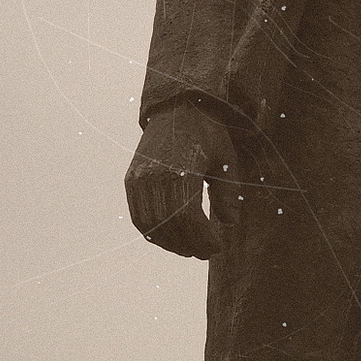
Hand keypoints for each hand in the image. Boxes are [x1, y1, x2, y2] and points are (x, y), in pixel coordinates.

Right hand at [125, 104, 239, 258]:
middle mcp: (155, 177)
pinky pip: (138, 215)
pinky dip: (152, 232)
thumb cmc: (208, 133)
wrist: (178, 107)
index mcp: (181, 171)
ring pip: (151, 225)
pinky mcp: (131, 179)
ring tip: (188, 249)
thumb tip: (229, 224)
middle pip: (170, 225)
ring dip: (169, 243)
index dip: (203, 239)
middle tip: (205, 253)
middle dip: (188, 245)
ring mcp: (139, 179)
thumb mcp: (226, 160)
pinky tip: (168, 238)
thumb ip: (228, 194)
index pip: (189, 218)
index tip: (216, 247)